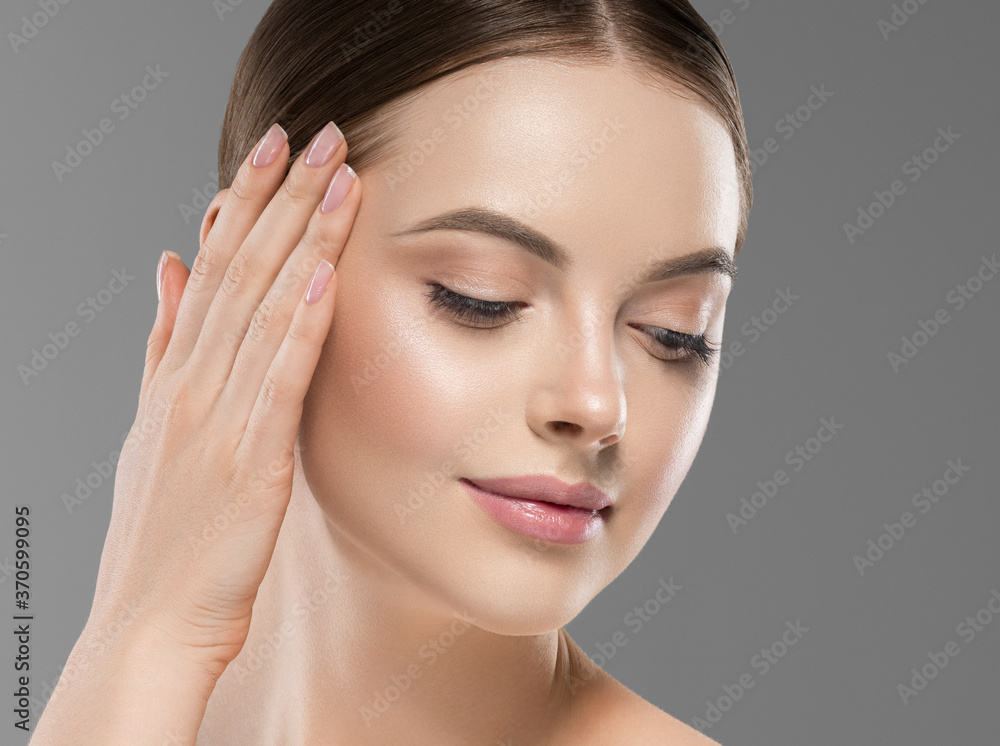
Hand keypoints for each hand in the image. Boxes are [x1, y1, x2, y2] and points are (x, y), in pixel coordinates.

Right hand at [90, 121, 359, 675]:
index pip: (211, 266)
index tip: (275, 148)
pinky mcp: (249, 462)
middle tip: (320, 133)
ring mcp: (215, 419)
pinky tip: (324, 274)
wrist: (147, 622)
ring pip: (262, 309)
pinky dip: (299, 325)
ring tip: (337, 176)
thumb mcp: (153, 428)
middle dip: (280, 197)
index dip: (244, 202)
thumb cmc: (164, 533)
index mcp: (174, 375)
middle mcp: (190, 384)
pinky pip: (277, 381)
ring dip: (302, 238)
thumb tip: (168, 270)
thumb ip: (163, 347)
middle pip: (238, 271)